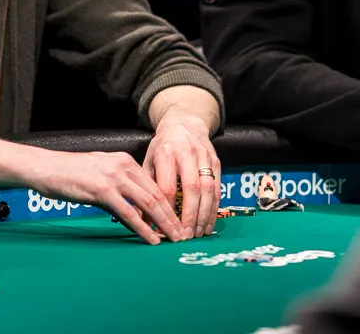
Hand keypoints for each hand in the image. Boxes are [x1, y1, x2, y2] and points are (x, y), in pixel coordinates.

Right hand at [29, 151, 183, 244]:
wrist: (46, 168)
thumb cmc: (70, 173)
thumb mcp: (100, 173)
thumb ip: (120, 187)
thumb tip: (135, 209)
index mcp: (125, 161)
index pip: (155, 184)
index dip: (169, 204)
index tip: (178, 220)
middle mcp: (123, 166)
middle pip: (156, 193)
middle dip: (172, 216)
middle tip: (182, 233)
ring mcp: (113, 178)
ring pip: (148, 203)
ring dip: (164, 223)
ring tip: (173, 238)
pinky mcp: (102, 191)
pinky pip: (128, 213)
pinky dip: (143, 228)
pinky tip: (151, 239)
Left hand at [144, 112, 220, 238]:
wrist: (184, 124)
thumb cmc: (162, 147)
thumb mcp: (149, 161)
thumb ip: (147, 188)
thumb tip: (142, 219)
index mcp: (165, 152)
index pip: (167, 186)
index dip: (166, 210)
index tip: (164, 228)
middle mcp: (186, 152)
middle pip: (191, 188)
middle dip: (189, 216)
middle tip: (185, 236)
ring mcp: (204, 156)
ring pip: (207, 189)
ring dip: (203, 215)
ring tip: (197, 234)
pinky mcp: (216, 161)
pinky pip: (217, 188)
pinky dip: (213, 209)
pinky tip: (208, 223)